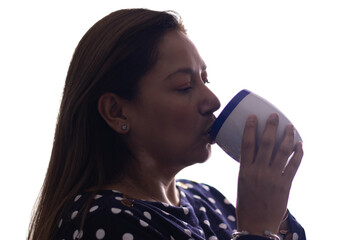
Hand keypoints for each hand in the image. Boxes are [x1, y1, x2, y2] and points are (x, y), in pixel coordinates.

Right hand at [236, 113, 302, 234]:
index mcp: (245, 170)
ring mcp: (273, 177)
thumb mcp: (242, 183)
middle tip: (275, 116)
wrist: (257, 224)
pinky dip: (298, 154)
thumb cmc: (247, 204)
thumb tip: (254, 153)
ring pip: (282, 151)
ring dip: (287, 136)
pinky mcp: (285, 184)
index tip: (253, 117)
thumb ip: (248, 167)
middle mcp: (259, 171)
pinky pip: (294, 165)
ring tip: (290, 126)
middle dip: (271, 127)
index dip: (250, 128)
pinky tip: (300, 145)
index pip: (247, 144)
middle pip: (266, 143)